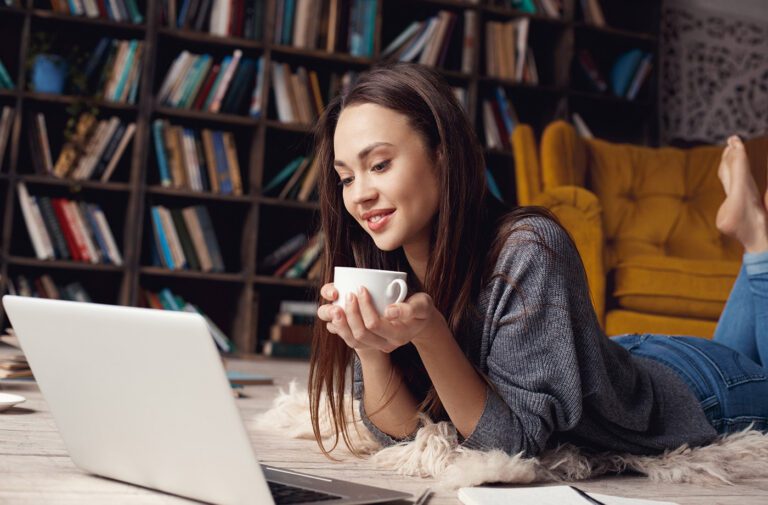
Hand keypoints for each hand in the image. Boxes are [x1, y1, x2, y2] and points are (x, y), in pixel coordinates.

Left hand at [317, 283, 445, 353]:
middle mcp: (386, 344)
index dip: (365, 307)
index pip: (375, 324)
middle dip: (351, 314)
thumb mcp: (423, 304)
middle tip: (348, 294)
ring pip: (353, 341)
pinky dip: (340, 330)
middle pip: (361, 334)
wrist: (419, 320)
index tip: (362, 288)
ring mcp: (377, 346)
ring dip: (341, 324)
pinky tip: (334, 318)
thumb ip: (411, 307)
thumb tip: (389, 311)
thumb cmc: (420, 308)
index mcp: (399, 335)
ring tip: (334, 307)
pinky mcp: (370, 343)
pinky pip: (351, 341)